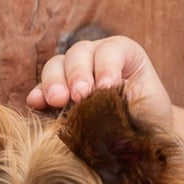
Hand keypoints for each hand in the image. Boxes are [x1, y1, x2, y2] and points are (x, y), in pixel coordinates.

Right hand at [27, 35, 172, 129]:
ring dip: (54, 81)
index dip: (107, 67)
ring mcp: (72, 70)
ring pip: (57, 65)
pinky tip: (35, 103)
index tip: (108, 88)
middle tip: (80, 95)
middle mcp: (95, 55)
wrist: (141, 133)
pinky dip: (38, 93)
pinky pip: (42, 87)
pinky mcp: (57, 90)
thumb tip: (108, 115)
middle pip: (79, 53)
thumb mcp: (146, 108)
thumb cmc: (148, 117)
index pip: (111, 50)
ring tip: (57, 100)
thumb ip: (127, 105)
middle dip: (78, 73)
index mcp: (123, 53)